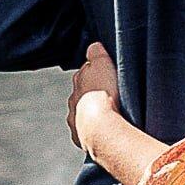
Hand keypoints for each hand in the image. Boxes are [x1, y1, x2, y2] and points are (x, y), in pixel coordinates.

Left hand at [69, 43, 125, 163]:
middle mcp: (73, 101)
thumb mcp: (102, 64)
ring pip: (82, 115)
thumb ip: (96, 53)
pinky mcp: (80, 138)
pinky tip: (105, 131)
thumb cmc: (104, 95)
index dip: (97, 73)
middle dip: (93, 95)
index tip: (108, 76)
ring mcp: (75, 121)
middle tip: (111, 96)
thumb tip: (93, 46)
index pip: (85, 73)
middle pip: (82, 95)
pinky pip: (86, 133)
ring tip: (110, 116)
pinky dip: (93, 131)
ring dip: (93, 115)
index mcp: (78, 81)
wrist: (101, 129)